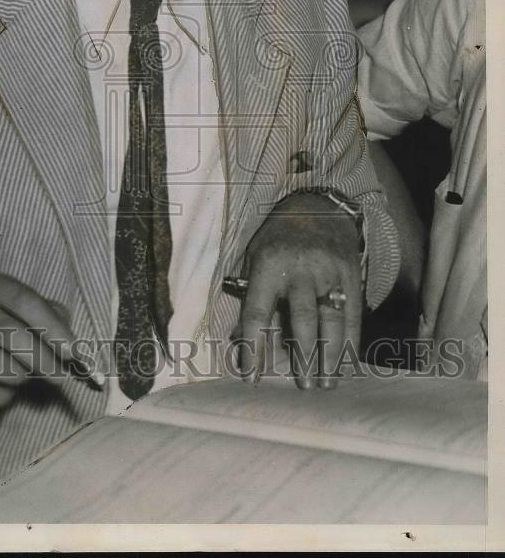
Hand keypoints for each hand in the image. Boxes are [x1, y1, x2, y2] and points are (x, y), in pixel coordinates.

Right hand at [0, 269, 81, 411]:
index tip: (74, 352)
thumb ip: (48, 317)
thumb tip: (75, 348)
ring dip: (21, 378)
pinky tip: (1, 387)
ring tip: (25, 376)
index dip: (52, 327)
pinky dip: (2, 396)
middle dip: (43, 359)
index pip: (23, 300)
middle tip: (61, 377)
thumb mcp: (15, 309)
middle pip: (10, 333)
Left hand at [237, 193, 361, 389]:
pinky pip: (353, 314)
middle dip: (304, 355)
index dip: (253, 345)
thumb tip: (240, 340)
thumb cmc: (278, 240)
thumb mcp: (255, 258)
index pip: (258, 311)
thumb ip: (251, 295)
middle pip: (303, 318)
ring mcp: (329, 272)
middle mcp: (301, 269)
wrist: (318, 209)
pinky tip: (348, 364)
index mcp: (269, 265)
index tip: (250, 374)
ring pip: (332, 320)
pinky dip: (351, 341)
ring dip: (330, 356)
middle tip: (303, 385)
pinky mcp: (351, 275)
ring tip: (326, 383)